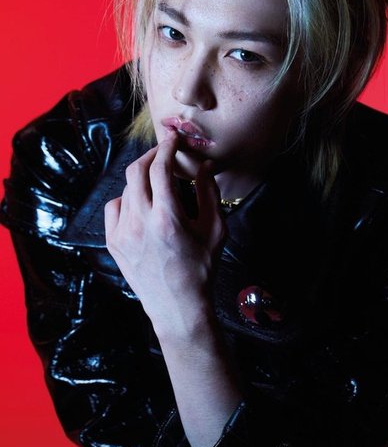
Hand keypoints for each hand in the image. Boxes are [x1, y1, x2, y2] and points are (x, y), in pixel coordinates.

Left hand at [104, 129, 224, 341]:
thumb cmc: (201, 271)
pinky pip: (114, 208)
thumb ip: (209, 193)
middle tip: (163, 153)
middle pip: (136, 170)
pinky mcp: (113, 243)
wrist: (178, 307)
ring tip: (157, 184)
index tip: (173, 139)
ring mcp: (123, 233)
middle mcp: (141, 223)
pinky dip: (127, 200)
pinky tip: (141, 207)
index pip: (160, 168)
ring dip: (141, 179)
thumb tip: (204, 166)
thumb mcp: (215, 231)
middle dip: (150, 155)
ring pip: (126, 189)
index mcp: (167, 218)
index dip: (166, 147)